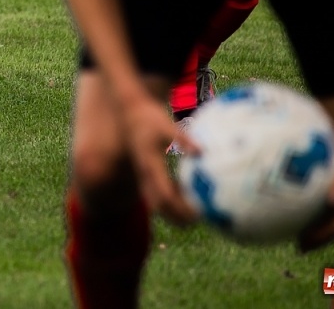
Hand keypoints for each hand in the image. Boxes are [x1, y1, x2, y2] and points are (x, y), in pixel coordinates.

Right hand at [122, 92, 197, 224]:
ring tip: (196, 212)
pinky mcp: (148, 169)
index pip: (163, 195)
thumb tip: (202, 151)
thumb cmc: (149, 117)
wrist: (131, 112)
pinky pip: (160, 188)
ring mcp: (145, 173)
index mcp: (149, 166)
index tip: (197, 213)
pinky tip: (190, 192)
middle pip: (159, 205)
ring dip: (175, 209)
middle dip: (176, 217)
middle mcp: (146, 174)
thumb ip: (183, 139)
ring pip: (159, 199)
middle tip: (197, 221)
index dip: (179, 208)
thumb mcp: (166, 126)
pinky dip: (174, 195)